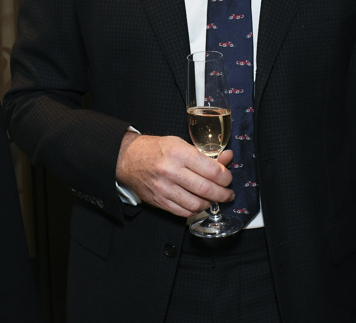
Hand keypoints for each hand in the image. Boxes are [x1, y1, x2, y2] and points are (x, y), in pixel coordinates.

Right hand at [115, 132, 233, 216]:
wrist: (127, 158)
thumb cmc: (156, 149)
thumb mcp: (180, 143)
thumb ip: (204, 154)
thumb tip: (227, 158)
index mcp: (179, 153)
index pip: (212, 170)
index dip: (226, 177)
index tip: (228, 178)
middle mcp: (171, 171)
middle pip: (206, 189)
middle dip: (223, 194)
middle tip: (228, 194)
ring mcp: (164, 188)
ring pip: (196, 204)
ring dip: (209, 204)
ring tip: (213, 199)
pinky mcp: (159, 201)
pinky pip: (183, 212)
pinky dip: (195, 210)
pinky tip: (198, 203)